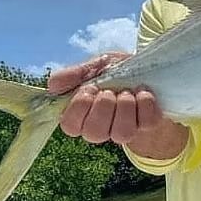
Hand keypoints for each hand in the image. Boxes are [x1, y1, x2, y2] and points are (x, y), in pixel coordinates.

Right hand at [48, 52, 162, 143]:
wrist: (144, 68)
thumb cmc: (112, 71)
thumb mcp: (92, 67)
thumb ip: (73, 74)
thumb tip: (53, 86)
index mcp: (82, 115)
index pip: (70, 126)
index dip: (79, 108)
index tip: (89, 88)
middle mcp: (101, 127)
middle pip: (94, 133)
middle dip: (103, 108)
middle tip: (109, 91)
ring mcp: (124, 128)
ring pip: (121, 133)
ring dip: (125, 109)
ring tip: (126, 92)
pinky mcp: (146, 124)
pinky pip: (146, 123)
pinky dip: (145, 104)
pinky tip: (143, 91)